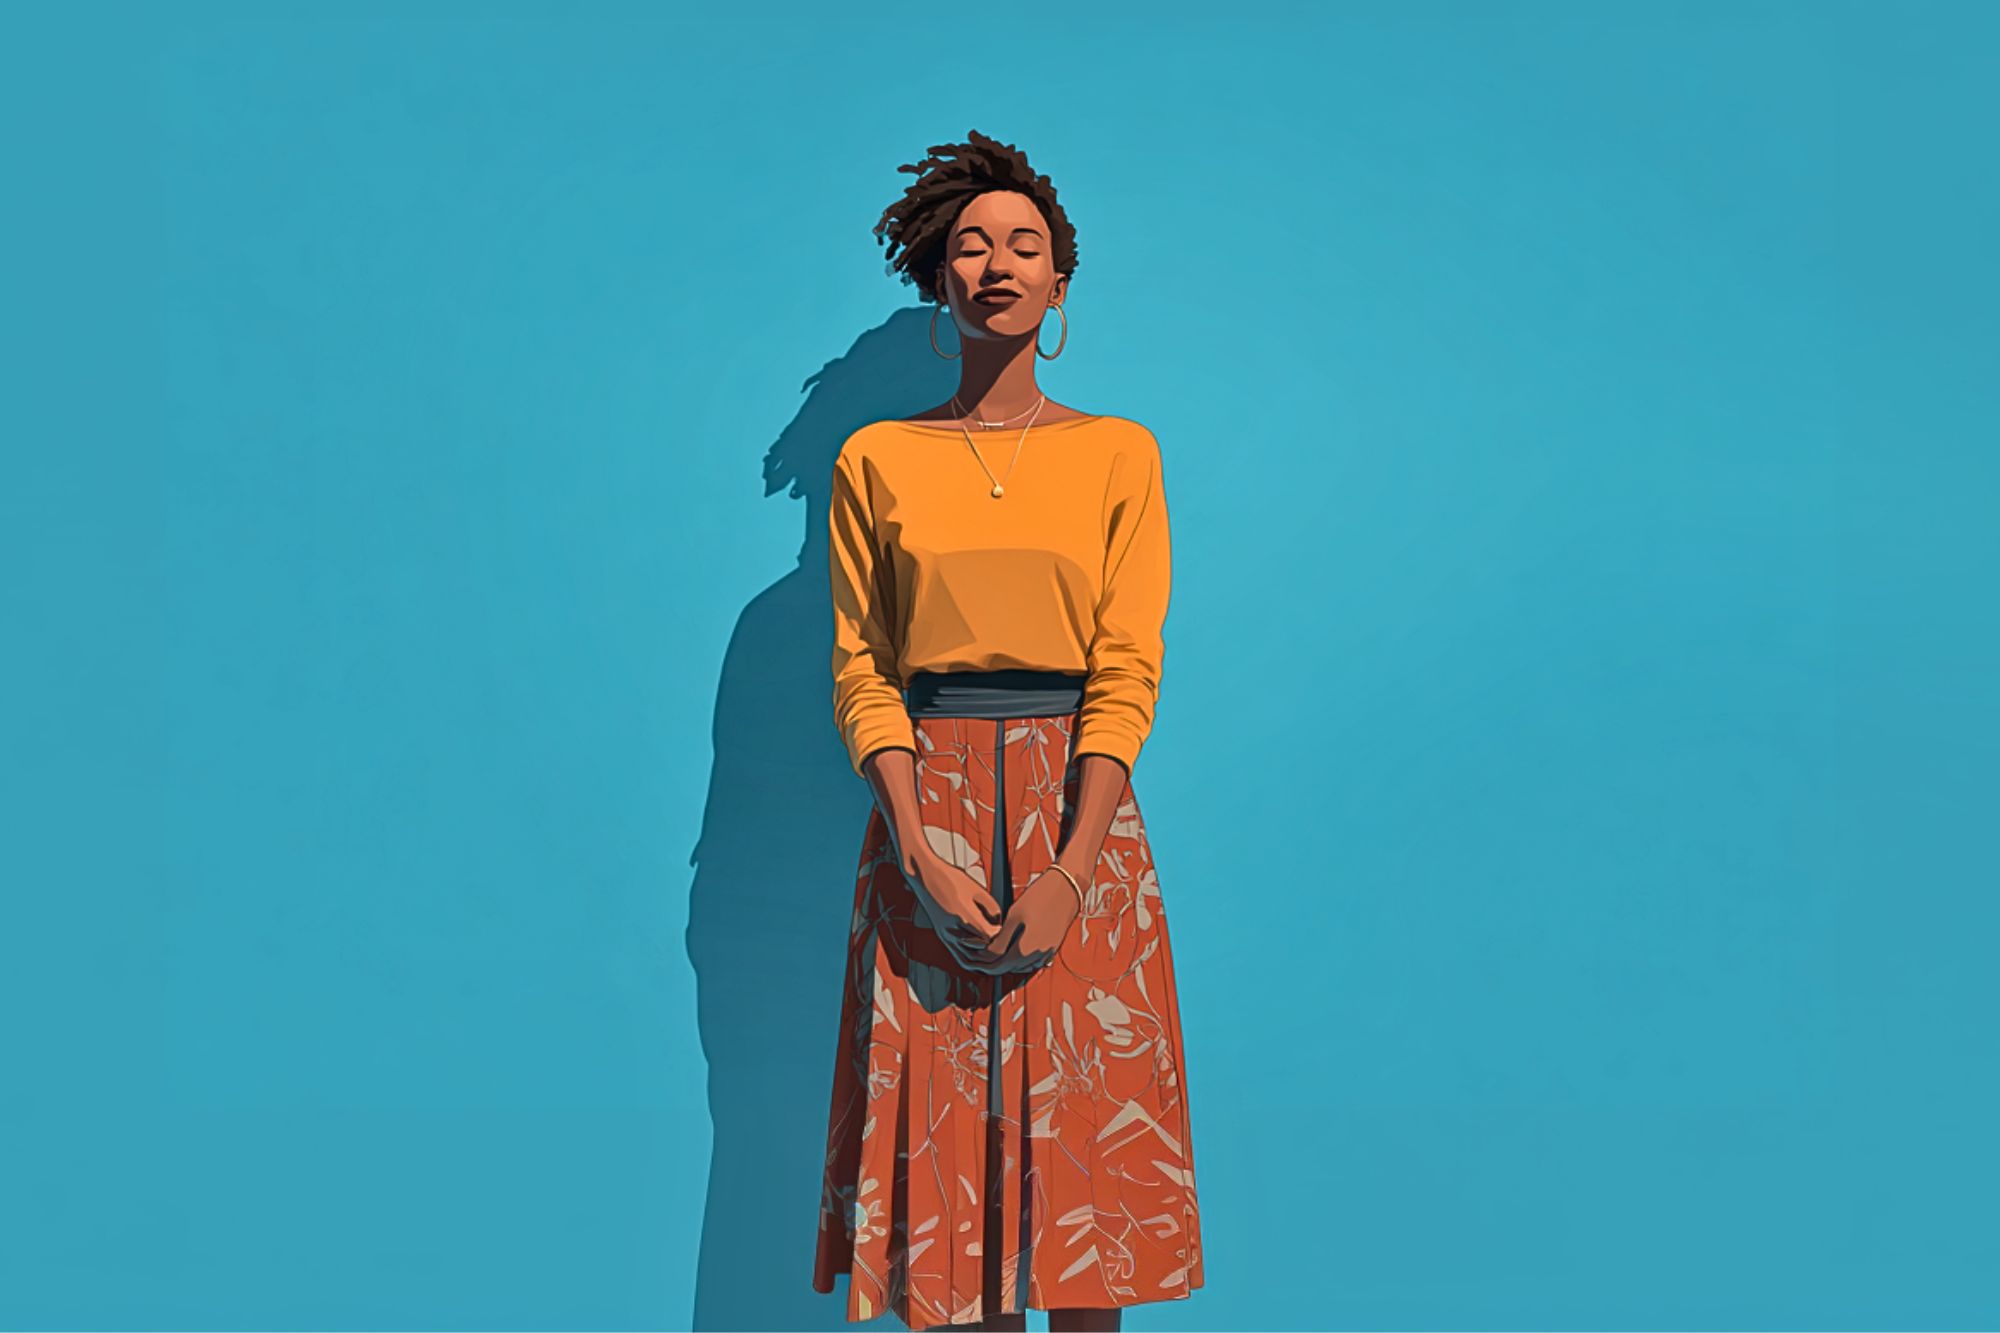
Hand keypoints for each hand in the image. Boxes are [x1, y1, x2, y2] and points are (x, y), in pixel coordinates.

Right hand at [902, 849, 1006, 963]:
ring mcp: (946, 934)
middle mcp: (953, 929)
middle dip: (993, 947)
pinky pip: (958, 954)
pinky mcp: (942, 935)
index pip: (989, 936)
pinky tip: (979, 953)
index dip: (1000, 935)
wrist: (925, 876)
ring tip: (993, 949)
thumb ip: (992, 908)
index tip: (1006, 930)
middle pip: (980, 949)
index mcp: (964, 915)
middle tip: (1003, 943)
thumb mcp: (977, 889)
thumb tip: (1000, 923)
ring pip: (969, 957)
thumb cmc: (949, 878)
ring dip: (982, 956)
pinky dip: (970, 957)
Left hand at [962, 867, 1083, 974]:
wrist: (1066, 887)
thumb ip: (1002, 938)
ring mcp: (1048, 952)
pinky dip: (1021, 958)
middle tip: (980, 954)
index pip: (998, 965)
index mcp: (1026, 950)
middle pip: (1010, 968)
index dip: (983, 962)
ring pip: (1021, 966)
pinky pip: (1033, 960)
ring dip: (1007, 961)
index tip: (974, 956)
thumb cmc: (1042, 897)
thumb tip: (990, 951)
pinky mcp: (1053, 947)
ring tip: (995, 951)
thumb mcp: (1014, 915)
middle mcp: (1038, 956)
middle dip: (993, 962)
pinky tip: (1014, 948)